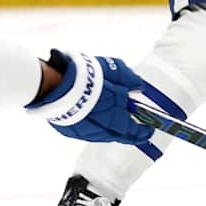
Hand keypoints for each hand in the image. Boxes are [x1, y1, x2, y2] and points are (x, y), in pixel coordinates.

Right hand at [28, 49, 148, 142]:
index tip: (148, 129)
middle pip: (118, 132)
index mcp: (118, 122)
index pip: (136, 134)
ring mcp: (86, 133)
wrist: (57, 85)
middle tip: (125, 114)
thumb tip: (138, 86)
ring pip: (101, 131)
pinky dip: (90, 120)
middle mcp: (103, 133)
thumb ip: (130, 80)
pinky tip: (88, 108)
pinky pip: (85, 127)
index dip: (144, 132)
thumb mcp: (117, 72)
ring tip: (103, 105)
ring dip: (105, 121)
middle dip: (123, 123)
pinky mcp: (71, 131)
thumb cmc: (89, 79)